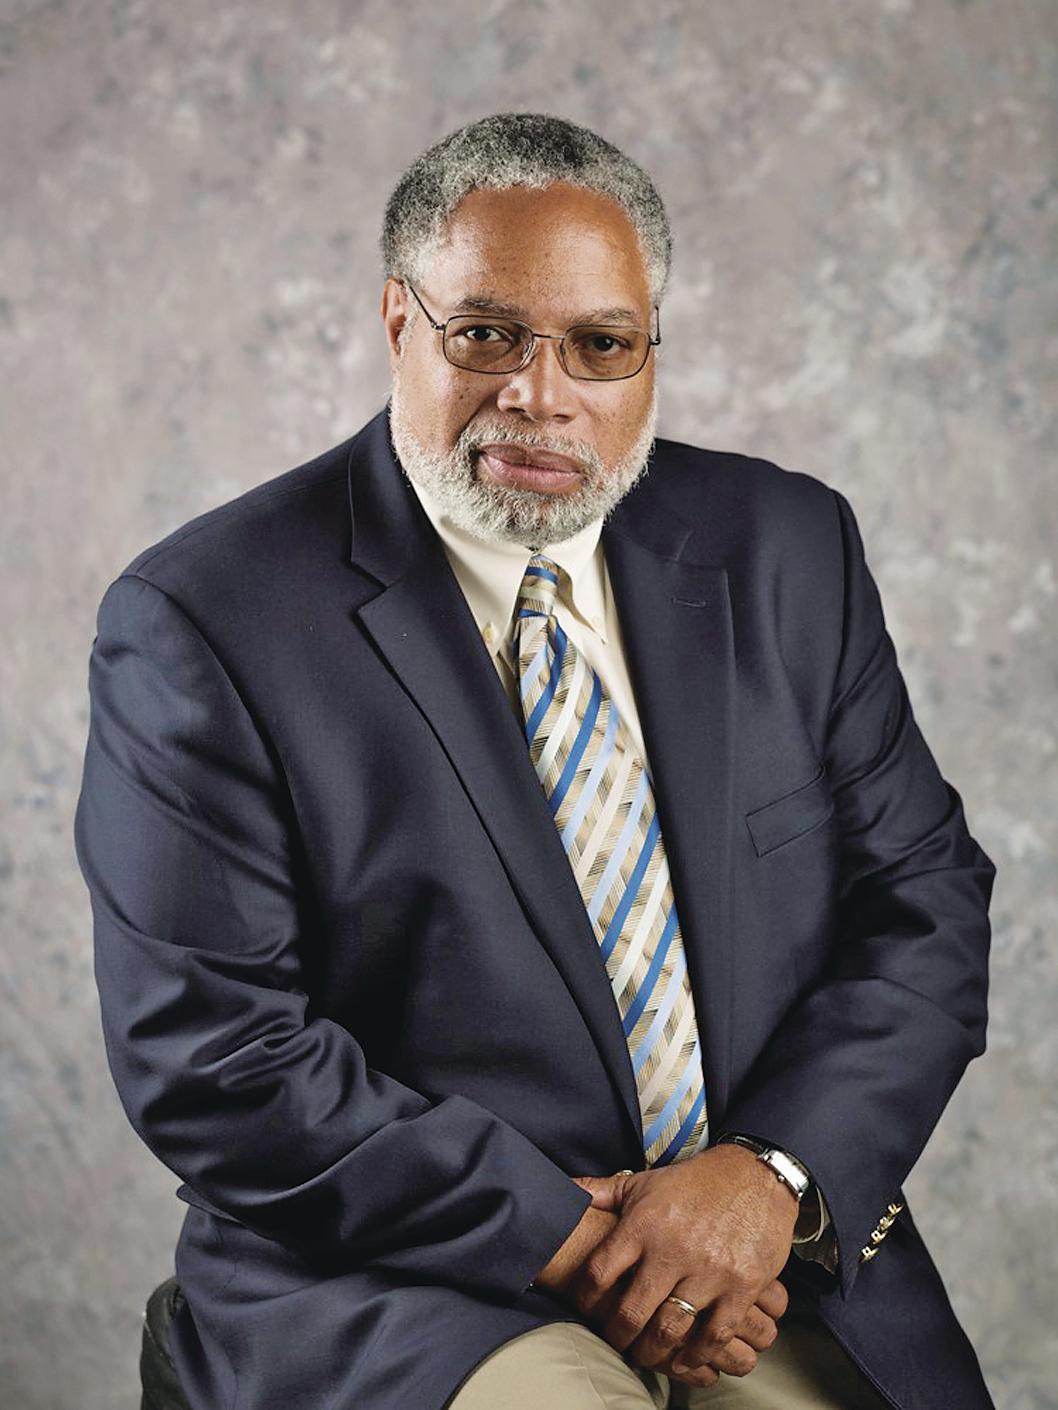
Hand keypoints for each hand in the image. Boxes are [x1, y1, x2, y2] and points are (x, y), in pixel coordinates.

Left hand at [532, 1198, 787, 1388]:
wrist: (754, 1175)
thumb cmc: (693, 1182)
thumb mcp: (643, 1182)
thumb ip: (602, 1191)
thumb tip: (565, 1190)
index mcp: (644, 1223)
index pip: (600, 1272)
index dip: (586, 1297)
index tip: (587, 1306)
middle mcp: (673, 1249)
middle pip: (632, 1311)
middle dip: (618, 1335)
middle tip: (616, 1341)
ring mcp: (709, 1270)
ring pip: (670, 1329)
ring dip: (653, 1351)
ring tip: (646, 1354)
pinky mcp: (741, 1286)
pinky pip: (714, 1333)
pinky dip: (697, 1354)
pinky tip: (686, 1359)